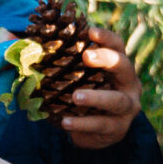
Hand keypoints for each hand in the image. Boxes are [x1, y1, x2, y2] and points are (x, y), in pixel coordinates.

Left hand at [58, 24, 141, 150]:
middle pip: (124, 66)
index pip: (117, 45)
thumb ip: (70, 61)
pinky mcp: (119, 129)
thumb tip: (33, 43)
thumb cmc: (86, 94)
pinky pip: (101, 125)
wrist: (95, 132)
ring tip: (75, 97)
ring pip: (116, 100)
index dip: (106, 37)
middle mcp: (129, 84)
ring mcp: (128, 107)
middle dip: (106, 59)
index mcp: (120, 66)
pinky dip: (82, 123)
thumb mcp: (81, 77)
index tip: (90, 31)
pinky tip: (65, 122)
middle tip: (86, 56)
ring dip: (96, 97)